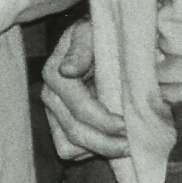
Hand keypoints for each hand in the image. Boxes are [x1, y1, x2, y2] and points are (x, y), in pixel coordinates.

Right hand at [42, 19, 127, 159]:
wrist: (92, 38)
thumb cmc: (96, 34)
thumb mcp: (90, 31)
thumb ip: (81, 48)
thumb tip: (68, 70)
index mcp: (55, 74)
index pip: (81, 109)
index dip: (106, 122)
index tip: (128, 125)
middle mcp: (49, 95)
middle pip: (75, 133)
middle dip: (106, 143)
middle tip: (132, 144)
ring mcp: (51, 112)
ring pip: (69, 148)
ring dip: (99, 149)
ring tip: (124, 144)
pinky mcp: (57, 124)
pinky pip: (68, 150)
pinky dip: (89, 150)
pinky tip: (109, 139)